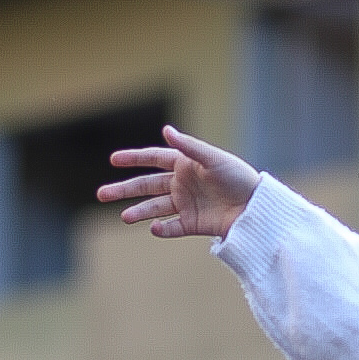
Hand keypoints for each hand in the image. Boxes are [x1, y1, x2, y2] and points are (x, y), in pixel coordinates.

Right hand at [98, 124, 259, 238]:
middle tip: (101, 194)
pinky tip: (154, 228)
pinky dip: (163, 229)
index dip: (134, 158)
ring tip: (123, 217)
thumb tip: (165, 130)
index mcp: (185, 165)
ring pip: (155, 208)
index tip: (113, 160)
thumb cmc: (239, 177)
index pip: (154, 159)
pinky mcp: (194, 224)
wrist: (256, 207)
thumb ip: (188, 147)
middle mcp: (182, 184)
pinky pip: (173, 227)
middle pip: (147, 186)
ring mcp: (186, 205)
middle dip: (124, 190)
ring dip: (139, 212)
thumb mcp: (214, 159)